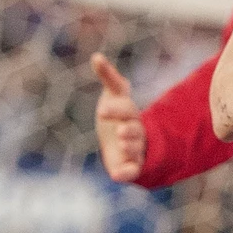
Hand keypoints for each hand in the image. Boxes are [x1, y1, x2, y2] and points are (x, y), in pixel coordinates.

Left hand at [91, 53, 144, 182]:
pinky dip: (126, 173)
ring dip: (131, 147)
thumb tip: (96, 56)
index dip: (115, 110)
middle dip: (130, 131)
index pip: (125, 110)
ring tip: (122, 144)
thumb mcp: (114, 96)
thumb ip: (110, 78)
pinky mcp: (130, 166)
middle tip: (121, 132)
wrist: (124, 142)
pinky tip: (117, 176)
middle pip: (135, 130)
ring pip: (136, 149)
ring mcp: (134, 149)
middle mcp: (134, 131)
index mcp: (129, 114)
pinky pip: (132, 171)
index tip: (101, 111)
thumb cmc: (117, 116)